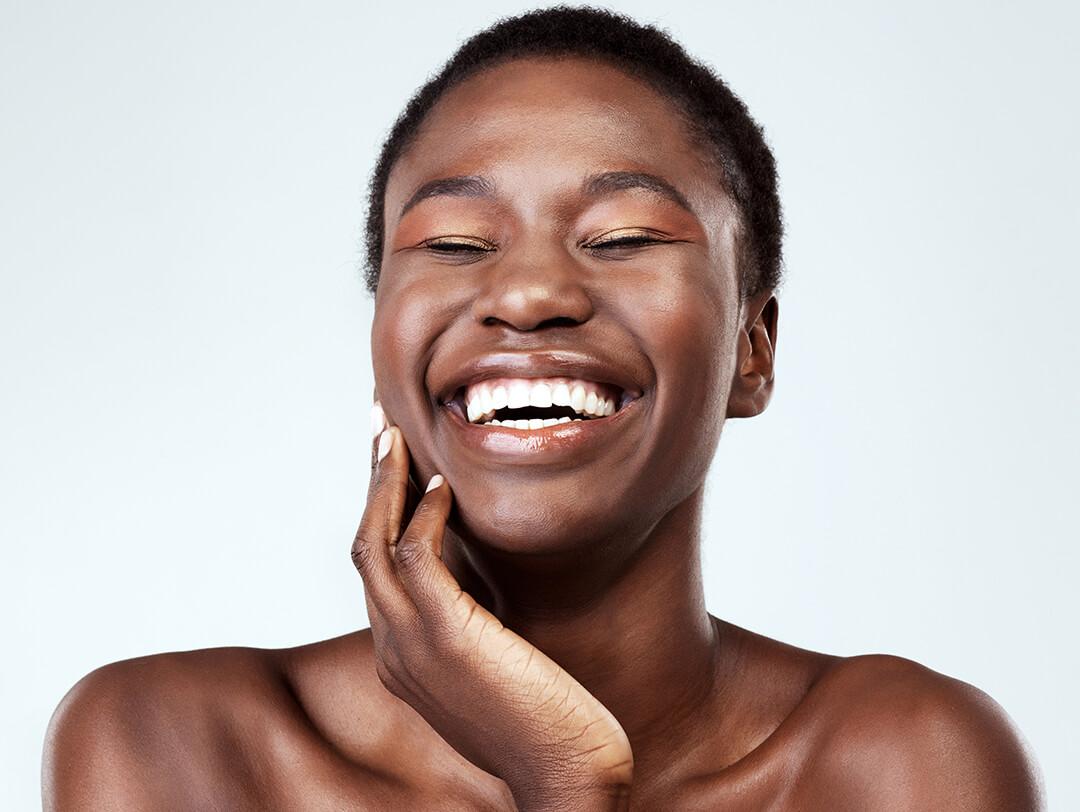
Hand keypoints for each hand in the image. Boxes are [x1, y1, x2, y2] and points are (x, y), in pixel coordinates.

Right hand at [351, 412, 633, 810]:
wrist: (565, 778)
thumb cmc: (545, 724)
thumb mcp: (496, 664)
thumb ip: (476, 624)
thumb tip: (484, 581)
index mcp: (402, 654)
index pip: (378, 566)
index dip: (381, 508)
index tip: (394, 463)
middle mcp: (392, 647)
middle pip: (363, 544)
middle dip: (371, 481)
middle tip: (378, 426)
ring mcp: (411, 644)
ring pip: (375, 542)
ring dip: (386, 481)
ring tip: (396, 432)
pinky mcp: (444, 636)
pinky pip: (417, 556)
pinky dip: (426, 513)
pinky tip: (446, 484)